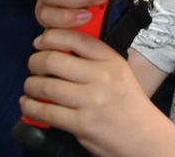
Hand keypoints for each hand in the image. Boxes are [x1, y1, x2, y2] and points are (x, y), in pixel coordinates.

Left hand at [22, 29, 167, 156]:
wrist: (145, 137)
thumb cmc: (129, 104)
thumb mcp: (119, 72)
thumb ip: (94, 59)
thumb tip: (59, 48)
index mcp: (111, 60)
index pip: (75, 38)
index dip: (51, 36)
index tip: (40, 40)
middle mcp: (101, 77)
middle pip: (53, 60)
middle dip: (35, 61)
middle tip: (33, 65)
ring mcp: (90, 101)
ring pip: (46, 86)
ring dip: (31, 85)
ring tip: (31, 86)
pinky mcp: (81, 124)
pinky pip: (47, 111)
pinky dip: (31, 106)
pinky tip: (28, 103)